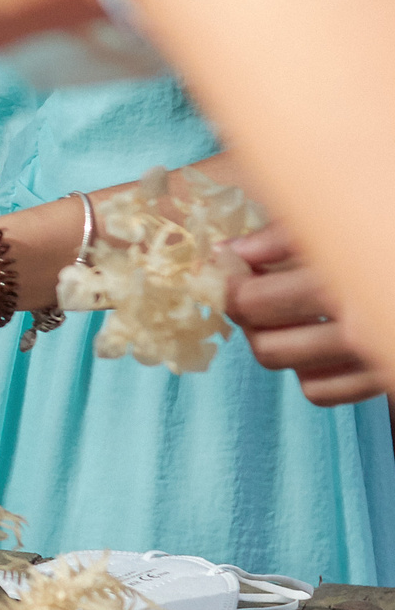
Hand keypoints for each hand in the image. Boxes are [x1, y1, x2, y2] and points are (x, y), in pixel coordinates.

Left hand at [225, 224, 388, 405]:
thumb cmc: (385, 232)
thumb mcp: (345, 217)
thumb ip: (288, 234)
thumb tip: (234, 252)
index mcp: (344, 281)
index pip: (254, 301)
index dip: (231, 285)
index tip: (230, 266)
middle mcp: (360, 329)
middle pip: (265, 344)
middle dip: (248, 318)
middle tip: (250, 290)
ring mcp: (374, 359)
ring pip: (287, 370)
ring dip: (274, 342)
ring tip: (281, 312)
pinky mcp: (384, 378)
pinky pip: (319, 392)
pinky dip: (307, 370)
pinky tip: (315, 340)